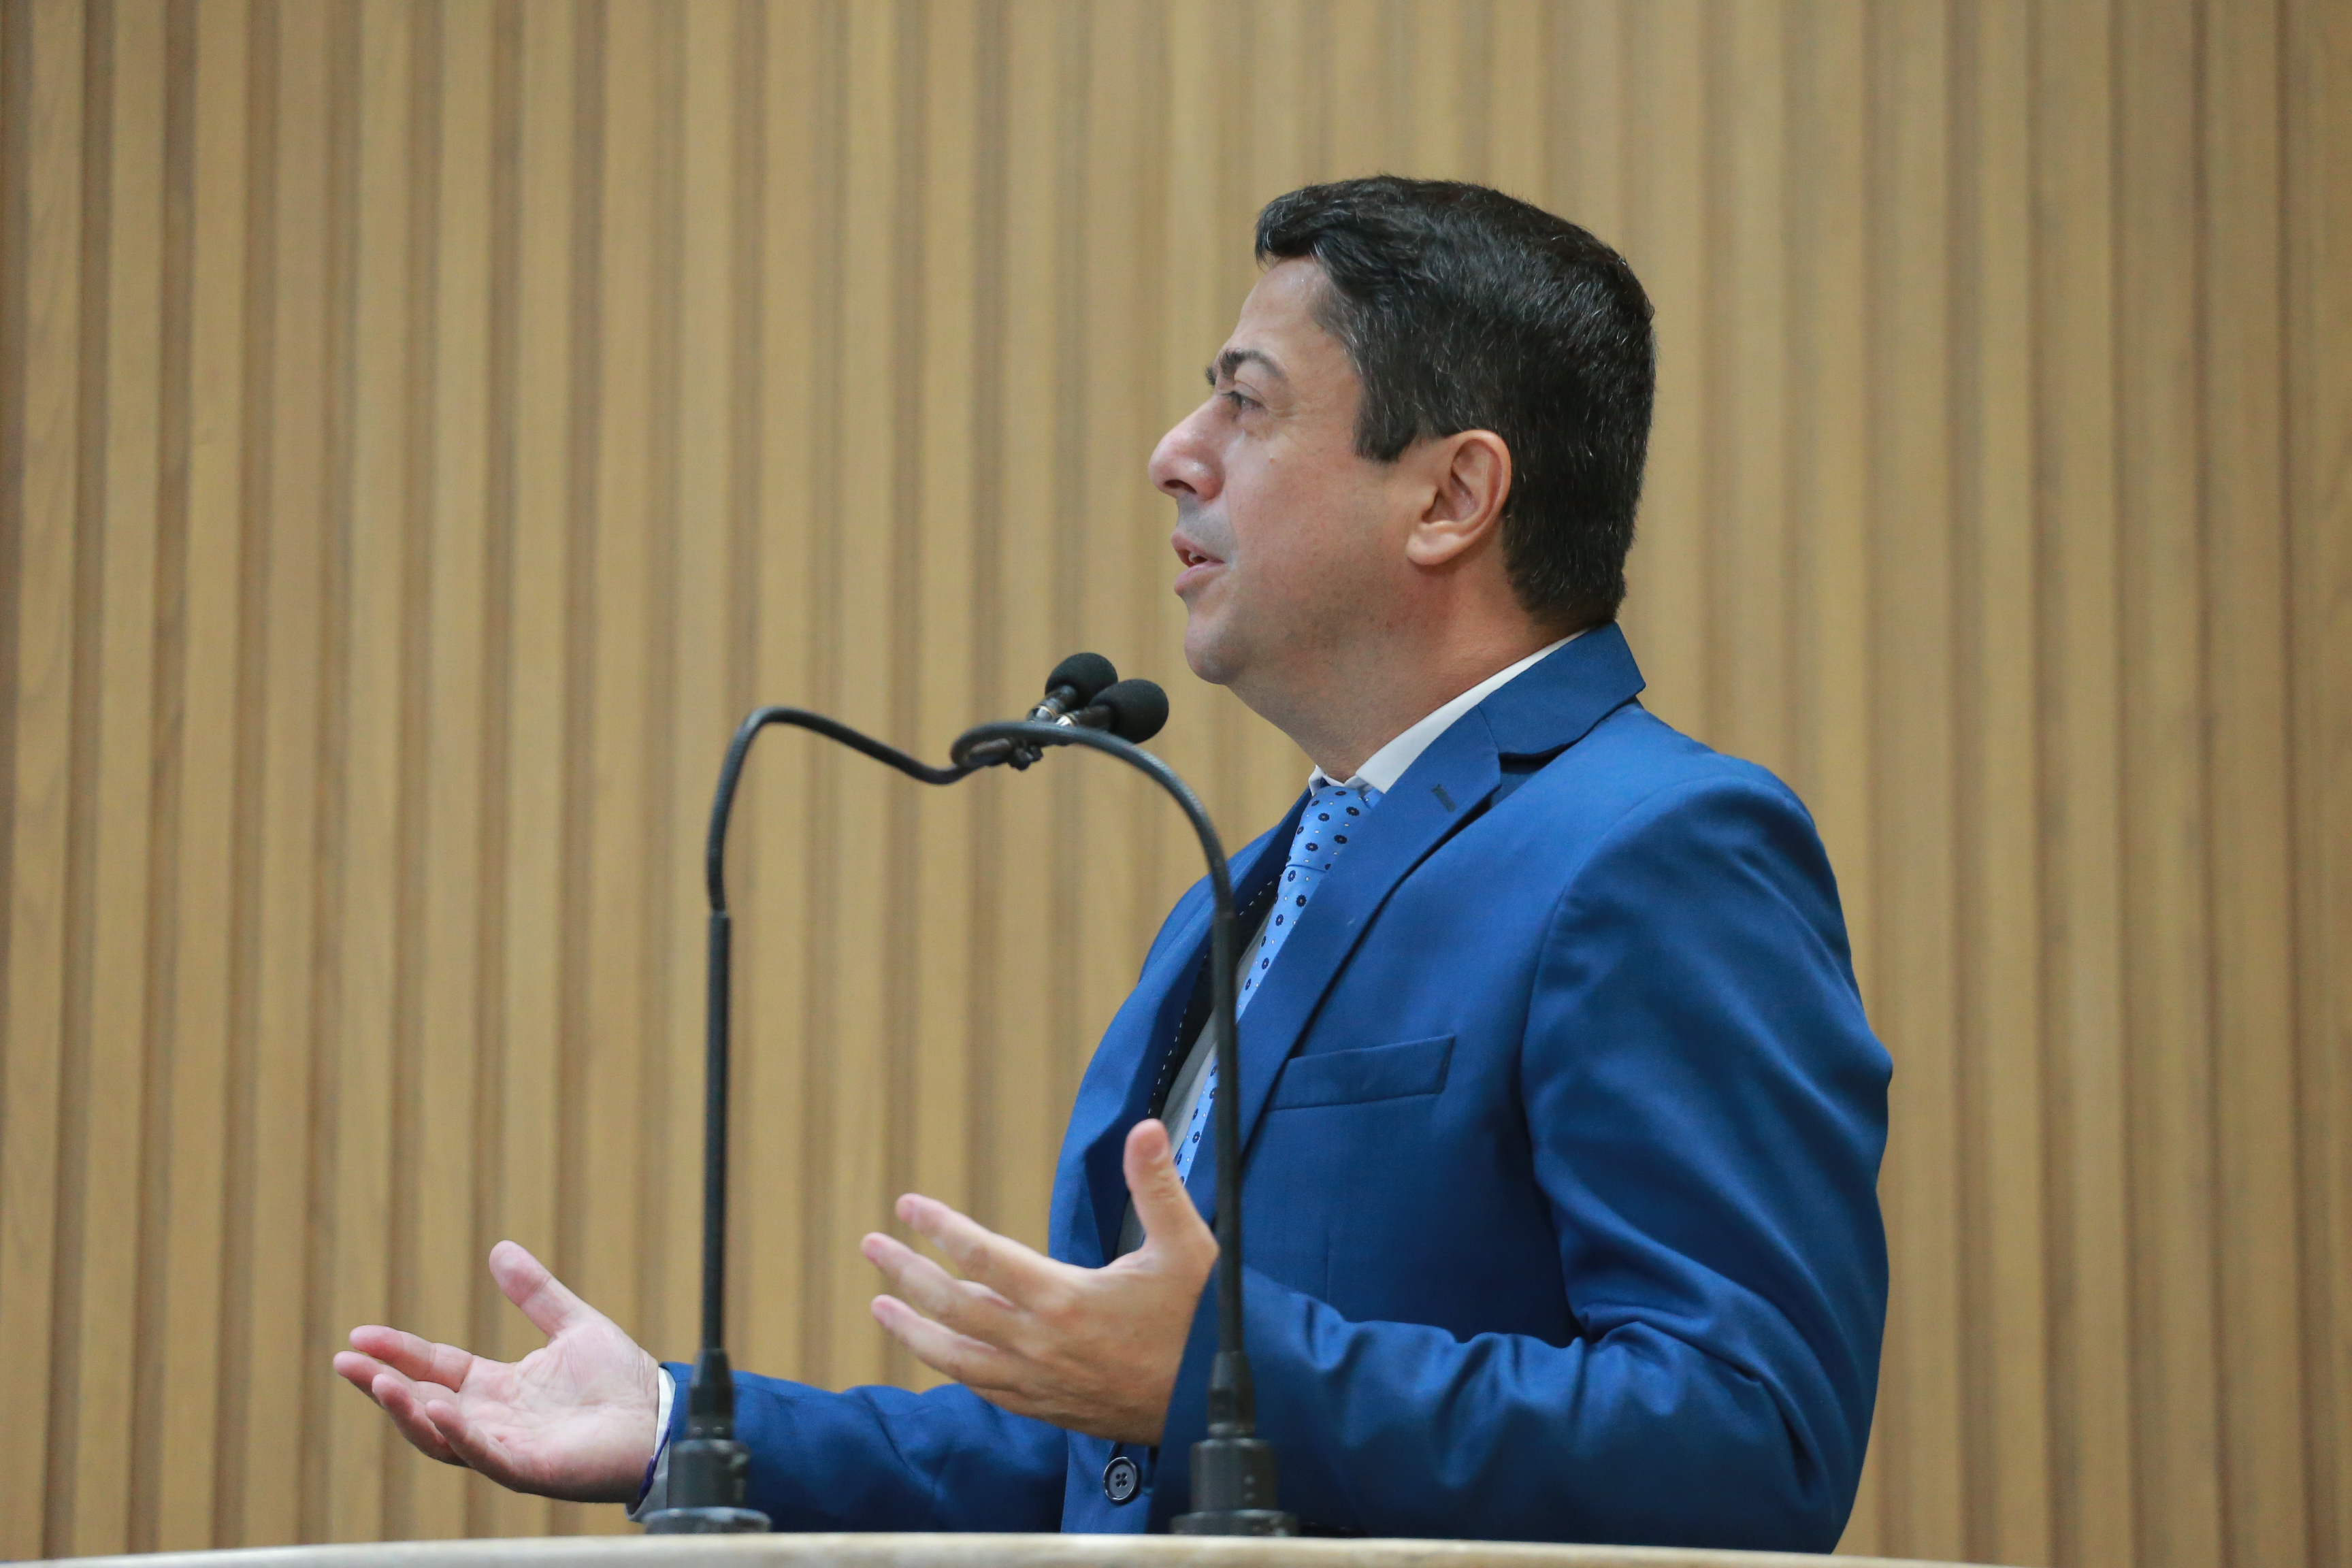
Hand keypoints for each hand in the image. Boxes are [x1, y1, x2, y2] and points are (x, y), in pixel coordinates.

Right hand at [332, 1241, 663, 1502]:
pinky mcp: (531, 1468)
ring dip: (407, 1410)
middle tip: (346, 1362)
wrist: (662, 1419)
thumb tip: (501, 1248)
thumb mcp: (572, 1324)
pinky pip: (485, 1455)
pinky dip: (459, 1434)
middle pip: (425, 1403)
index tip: (359, 1335)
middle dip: (384, 1385)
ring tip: (380, 1383)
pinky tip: (437, 1409)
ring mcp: (508, 1447)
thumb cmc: (622, 1381)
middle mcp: (494, 1421)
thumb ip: (536, 1293)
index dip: (398, 1352)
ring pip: (442, 1435)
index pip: (436, 1368)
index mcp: (500, 1388)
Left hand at [862, 1118, 1216, 1443]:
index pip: (982, 1257)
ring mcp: (1038, 1382)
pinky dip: (952, 1368)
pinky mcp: (1047, 1408)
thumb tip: (1144, 1129)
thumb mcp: (1188, 1246)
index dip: (940, 1228)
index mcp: (1065, 1300)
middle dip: (906, 1273)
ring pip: (955, 1357)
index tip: (908, 1206)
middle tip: (872, 1246)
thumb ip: (1157, 1186)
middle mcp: (1039, 1345)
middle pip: (953, 1306)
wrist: (1212, 1403)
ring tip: (880, 1308)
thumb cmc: (1202, 1322)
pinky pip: (984, 1389)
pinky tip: (941, 1356)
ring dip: (913, 1329)